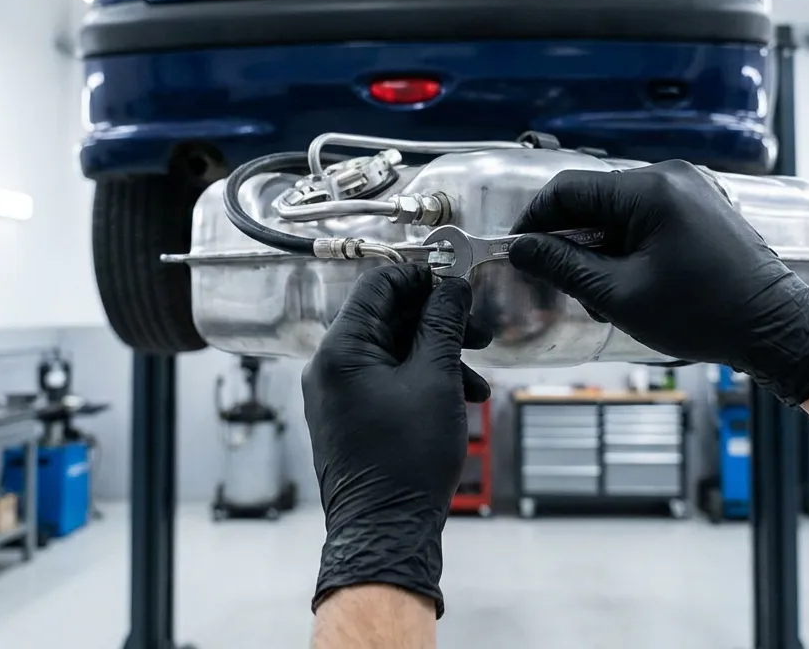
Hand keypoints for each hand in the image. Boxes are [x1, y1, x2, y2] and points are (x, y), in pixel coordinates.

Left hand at [302, 264, 490, 617]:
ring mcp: (337, 394)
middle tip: (479, 332)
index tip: (459, 286)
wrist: (386, 530)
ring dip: (437, 355)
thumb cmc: (405, 460)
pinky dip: (422, 381)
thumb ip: (442, 324)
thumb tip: (451, 287)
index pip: (379, 285)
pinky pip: (386, 380)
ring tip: (477, 380)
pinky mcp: (350, 416)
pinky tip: (459, 399)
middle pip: (386, 318)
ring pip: (392, 352)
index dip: (423, 279)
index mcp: (340, 350)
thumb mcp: (435, 379)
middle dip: (438, 322)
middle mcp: (329, 367)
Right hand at [507, 160, 808, 405]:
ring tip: (605, 295)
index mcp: (651, 190)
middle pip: (594, 199)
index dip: (535, 222)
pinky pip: (647, 217)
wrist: (776, 327)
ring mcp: (691, 189)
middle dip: (572, 242)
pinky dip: (629, 246)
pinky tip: (631, 284)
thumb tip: (523, 250)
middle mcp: (671, 177)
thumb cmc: (706, 314)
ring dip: (601, 249)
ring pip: (619, 211)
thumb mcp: (620, 295)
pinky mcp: (701, 207)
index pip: (568, 190)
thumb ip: (564, 267)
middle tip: (561, 284)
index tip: (519, 251)